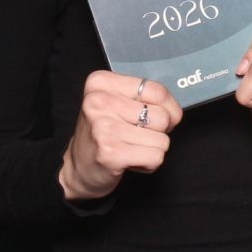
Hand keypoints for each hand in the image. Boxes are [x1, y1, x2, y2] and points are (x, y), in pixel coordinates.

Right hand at [58, 71, 182, 200]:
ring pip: (162, 139)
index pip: (157, 91)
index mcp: (101, 83)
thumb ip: (147, 98)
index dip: (167, 109)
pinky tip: (128, 160)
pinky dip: (149, 163)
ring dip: (152, 148)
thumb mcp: (120, 104)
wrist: (77, 168)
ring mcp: (103, 128)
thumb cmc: (105, 133)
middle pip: (162, 117)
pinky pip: (156, 157)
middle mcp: (98, 102)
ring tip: (129, 148)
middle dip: (157, 131)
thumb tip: (175, 114)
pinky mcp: (110, 153)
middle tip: (134, 136)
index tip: (150, 117)